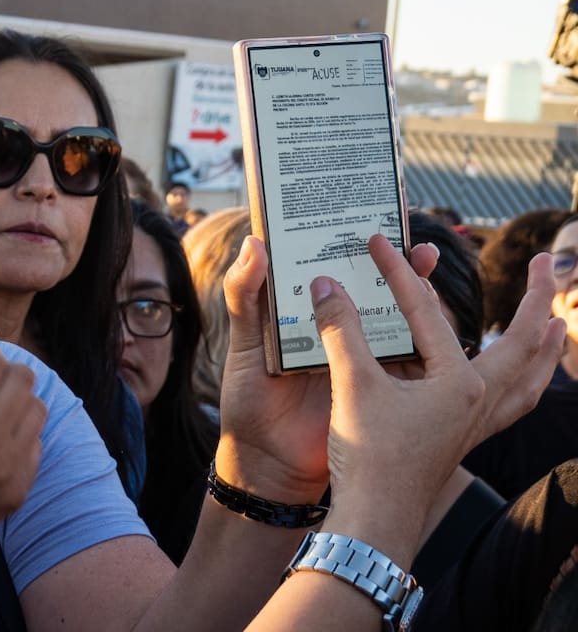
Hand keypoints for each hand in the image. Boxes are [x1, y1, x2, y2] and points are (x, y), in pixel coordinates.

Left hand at [215, 235, 439, 502]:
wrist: (267, 463)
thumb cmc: (247, 399)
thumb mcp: (243, 342)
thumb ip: (243, 295)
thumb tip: (256, 243)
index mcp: (300, 310)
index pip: (326, 266)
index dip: (345, 238)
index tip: (364, 212)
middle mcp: (333, 325)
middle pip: (368, 283)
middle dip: (392, 258)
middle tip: (409, 236)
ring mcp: (358, 353)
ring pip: (391, 312)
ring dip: (413, 288)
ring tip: (426, 261)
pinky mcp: (376, 380)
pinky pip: (403, 352)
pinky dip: (420, 334)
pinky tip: (432, 316)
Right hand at [313, 235, 562, 521]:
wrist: (375, 518)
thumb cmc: (369, 456)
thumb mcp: (353, 385)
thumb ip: (341, 331)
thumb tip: (327, 285)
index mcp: (458, 382)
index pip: (427, 313)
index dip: (398, 274)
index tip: (380, 243)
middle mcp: (478, 400)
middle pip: (523, 343)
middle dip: (538, 299)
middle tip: (549, 262)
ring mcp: (474, 423)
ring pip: (528, 380)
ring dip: (545, 348)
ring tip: (557, 324)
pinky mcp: (461, 439)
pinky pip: (511, 405)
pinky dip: (524, 384)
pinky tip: (514, 379)